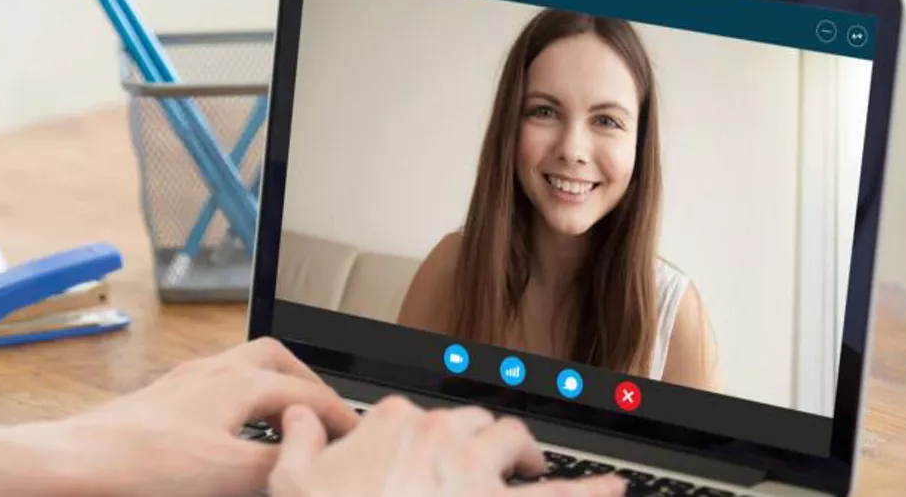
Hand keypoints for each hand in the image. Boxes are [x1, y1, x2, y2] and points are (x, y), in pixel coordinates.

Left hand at [0, 337, 359, 496]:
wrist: (76, 464)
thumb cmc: (145, 465)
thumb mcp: (232, 474)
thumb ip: (281, 467)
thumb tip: (312, 465)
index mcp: (237, 382)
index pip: (306, 391)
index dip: (340, 414)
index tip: (358, 435)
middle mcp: (210, 373)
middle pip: (273, 360)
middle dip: (305, 383)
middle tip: (324, 413)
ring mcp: (181, 385)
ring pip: (239, 370)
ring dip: (269, 390)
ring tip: (283, 423)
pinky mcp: (158, 404)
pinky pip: (212, 390)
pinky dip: (236, 405)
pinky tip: (230, 436)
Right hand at [268, 396, 626, 496]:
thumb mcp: (290, 482)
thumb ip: (297, 442)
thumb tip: (298, 418)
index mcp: (393, 424)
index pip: (411, 415)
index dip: (413, 435)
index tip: (408, 453)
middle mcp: (441, 436)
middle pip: (471, 422)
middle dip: (479, 437)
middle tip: (484, 457)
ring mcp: (476, 472)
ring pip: (515, 441)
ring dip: (526, 452)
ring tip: (535, 463)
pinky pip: (559, 495)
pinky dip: (593, 490)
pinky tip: (615, 489)